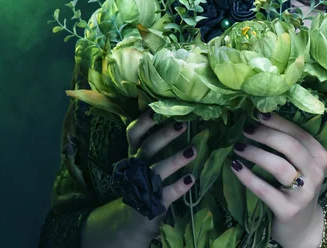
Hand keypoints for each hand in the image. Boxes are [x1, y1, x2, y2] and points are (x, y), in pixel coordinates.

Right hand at [124, 110, 197, 237]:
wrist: (135, 216)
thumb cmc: (146, 177)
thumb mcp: (146, 157)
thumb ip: (157, 139)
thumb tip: (182, 115)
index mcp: (135, 151)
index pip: (133, 133)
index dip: (143, 122)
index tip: (156, 111)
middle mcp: (137, 165)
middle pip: (148, 147)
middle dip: (165, 135)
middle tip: (183, 124)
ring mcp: (144, 184)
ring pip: (158, 170)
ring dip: (175, 159)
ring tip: (193, 150)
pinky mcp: (154, 202)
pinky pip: (166, 193)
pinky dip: (179, 186)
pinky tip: (191, 179)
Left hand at [231, 111, 326, 247]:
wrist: (304, 228)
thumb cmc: (297, 187)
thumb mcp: (301, 165)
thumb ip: (288, 145)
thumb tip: (259, 117)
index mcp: (320, 157)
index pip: (299, 133)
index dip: (277, 122)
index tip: (257, 113)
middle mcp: (316, 174)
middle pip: (290, 146)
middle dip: (265, 134)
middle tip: (245, 129)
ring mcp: (304, 194)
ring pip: (278, 166)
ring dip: (255, 153)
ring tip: (238, 147)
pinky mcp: (288, 211)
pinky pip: (264, 189)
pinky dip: (248, 176)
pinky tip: (235, 166)